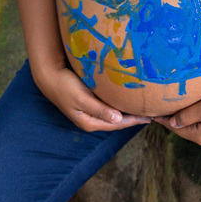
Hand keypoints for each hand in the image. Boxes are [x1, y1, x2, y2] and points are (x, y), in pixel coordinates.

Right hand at [34, 64, 151, 131]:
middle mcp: (91, 120)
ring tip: (142, 108)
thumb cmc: (65, 86)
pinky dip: (119, 105)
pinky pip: (109, 107)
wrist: (49, 76)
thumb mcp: (81, 98)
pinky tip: (126, 101)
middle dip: (133, 118)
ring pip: (114, 115)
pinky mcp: (89, 103)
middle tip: (151, 113)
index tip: (149, 117)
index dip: (134, 121)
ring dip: (127, 112)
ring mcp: (90, 112)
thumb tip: (118, 119)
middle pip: (117, 122)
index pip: (118, 124)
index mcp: (90, 122)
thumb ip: (99, 109)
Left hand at [155, 85, 200, 148]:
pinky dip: (198, 120)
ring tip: (176, 112)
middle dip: (175, 122)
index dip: (164, 121)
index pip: (177, 129)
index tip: (153, 115)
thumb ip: (185, 116)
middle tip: (162, 112)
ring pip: (197, 129)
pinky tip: (196, 113)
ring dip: (187, 121)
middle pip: (187, 131)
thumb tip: (172, 123)